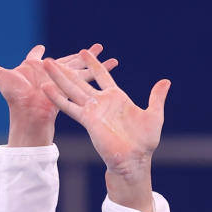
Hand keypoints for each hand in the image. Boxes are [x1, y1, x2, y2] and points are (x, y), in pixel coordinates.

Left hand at [0, 43, 117, 147]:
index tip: (40, 49)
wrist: (29, 115)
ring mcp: (62, 82)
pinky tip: (110, 66)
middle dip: (81, 56)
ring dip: (94, 61)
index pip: (36, 58)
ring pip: (80, 68)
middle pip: (68, 61)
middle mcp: (49, 75)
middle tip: (95, 47)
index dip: (37, 54)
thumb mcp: (1, 77)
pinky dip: (98, 72)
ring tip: (107, 55)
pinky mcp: (71, 88)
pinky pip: (86, 77)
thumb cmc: (14, 97)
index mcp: (34, 69)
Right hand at [42, 50, 168, 211]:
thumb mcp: (154, 115)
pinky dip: (58, 98)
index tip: (84, 52)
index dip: (94, 64)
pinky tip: (46, 89)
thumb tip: (165, 82)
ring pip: (72, 90)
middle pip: (80, 81)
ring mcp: (93, 111)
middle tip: (51, 59)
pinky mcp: (88, 120)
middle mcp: (101, 103)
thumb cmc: (145, 142)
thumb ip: (156, 97)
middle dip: (66, 70)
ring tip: (45, 65)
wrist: (135, 160)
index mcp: (116, 98)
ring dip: (58, 78)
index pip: (102, 76)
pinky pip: (70, 107)